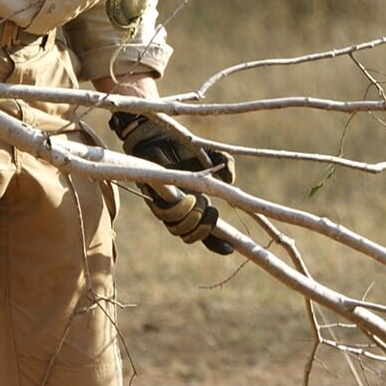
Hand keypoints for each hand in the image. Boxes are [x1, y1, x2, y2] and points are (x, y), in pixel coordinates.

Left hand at [111, 111, 234, 245]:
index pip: (207, 233)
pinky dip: (180, 210)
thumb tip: (231, 180)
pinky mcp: (154, 199)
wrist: (161, 137)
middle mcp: (181, 210)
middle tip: (211, 212)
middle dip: (204, 230)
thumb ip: (227, 166)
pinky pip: (166, 215)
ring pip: (178, 230)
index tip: (231, 249)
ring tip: (198, 202)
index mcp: (197, 206)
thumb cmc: (186, 148)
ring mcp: (166, 207)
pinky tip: (189, 197)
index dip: (218, 245)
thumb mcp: (214, 156)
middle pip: (191, 236)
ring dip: (191, 220)